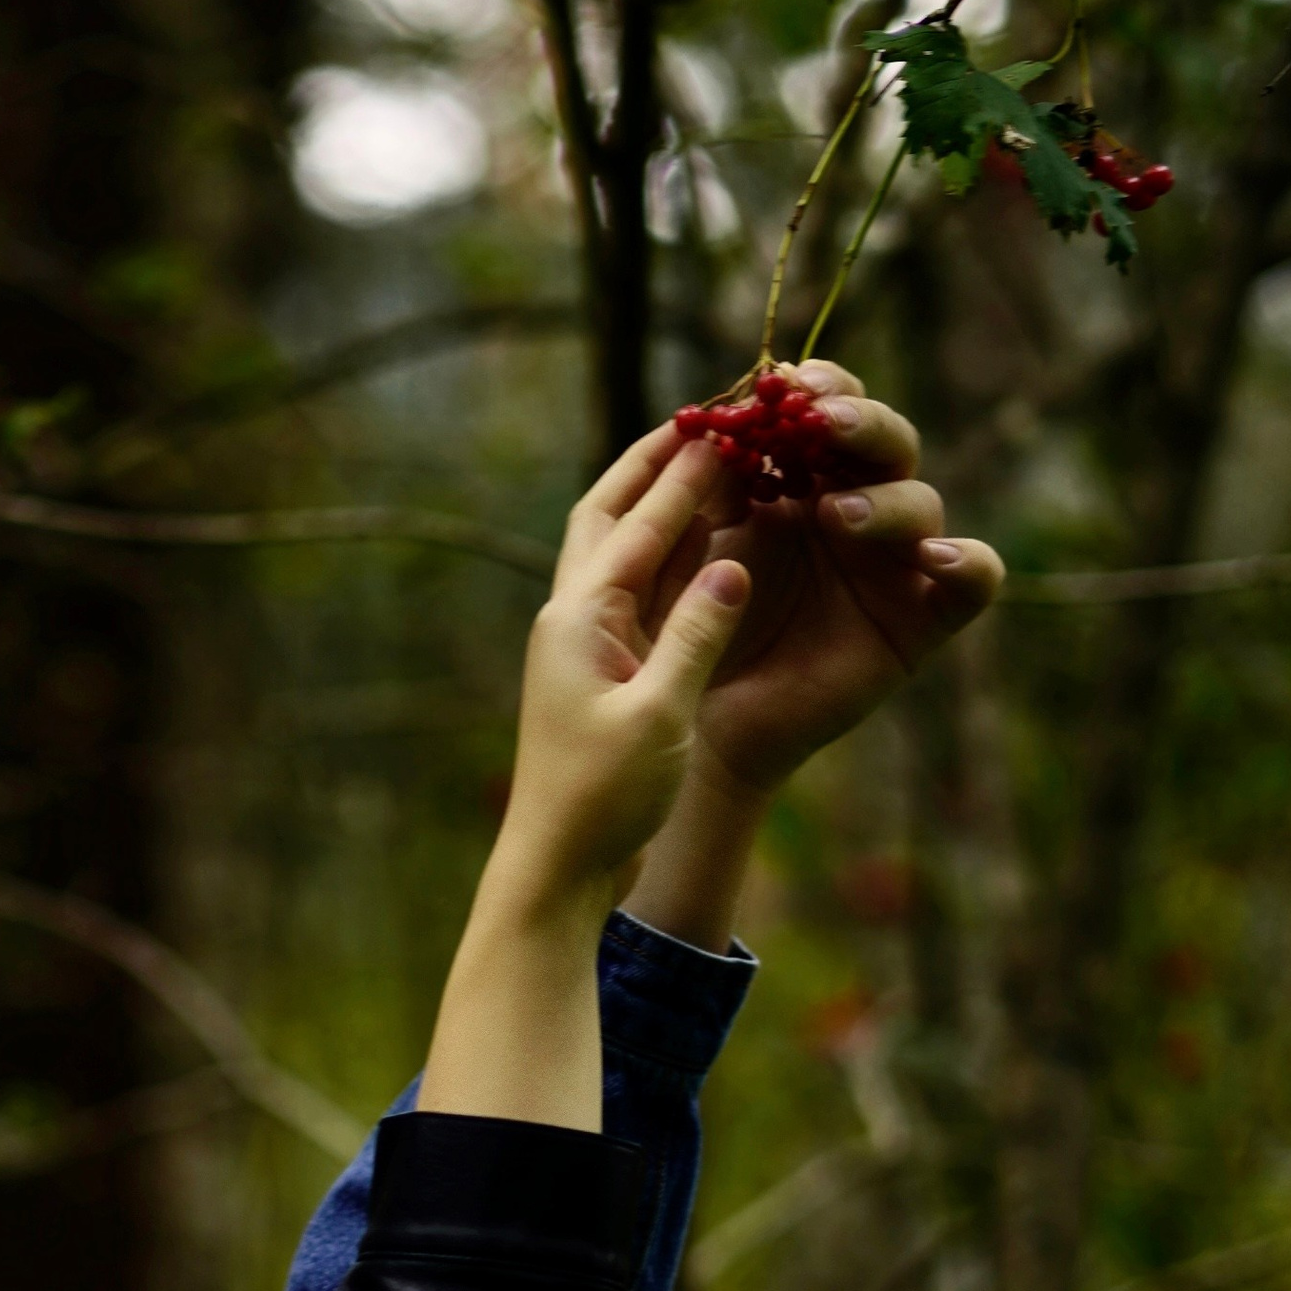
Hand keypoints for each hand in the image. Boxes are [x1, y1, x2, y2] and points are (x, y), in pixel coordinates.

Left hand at [424, 437, 751, 1130]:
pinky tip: (705, 546)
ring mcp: (584, 646)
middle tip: (705, 418)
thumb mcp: (658, 716)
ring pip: (620, 550)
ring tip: (710, 463)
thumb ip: (695, 633)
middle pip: (608, 515)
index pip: (636, 521)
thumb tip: (734, 561)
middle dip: (654, 464)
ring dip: (661, 504)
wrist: (556, 872)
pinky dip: (669, 557)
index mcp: (578, 618)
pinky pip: (637, 593)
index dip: (684, 469)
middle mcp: (573, 619)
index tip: (730, 417)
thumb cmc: (601, 803)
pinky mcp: (602, 676)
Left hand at [690, 357, 1004, 798]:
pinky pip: (972, 583)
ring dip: (887, 498)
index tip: (783, 383)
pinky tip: (935, 560)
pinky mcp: (918, 621)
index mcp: (792, 482)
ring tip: (838, 515)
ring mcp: (889, 564)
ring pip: (920, 500)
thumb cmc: (674, 639)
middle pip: (882, 440)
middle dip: (857, 421)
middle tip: (822, 423)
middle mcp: (850, 510)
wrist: (693, 730)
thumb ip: (697, 491)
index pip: (823, 410)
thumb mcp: (674, 554)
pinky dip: (968, 563)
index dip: (814, 388)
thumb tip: (708, 423)